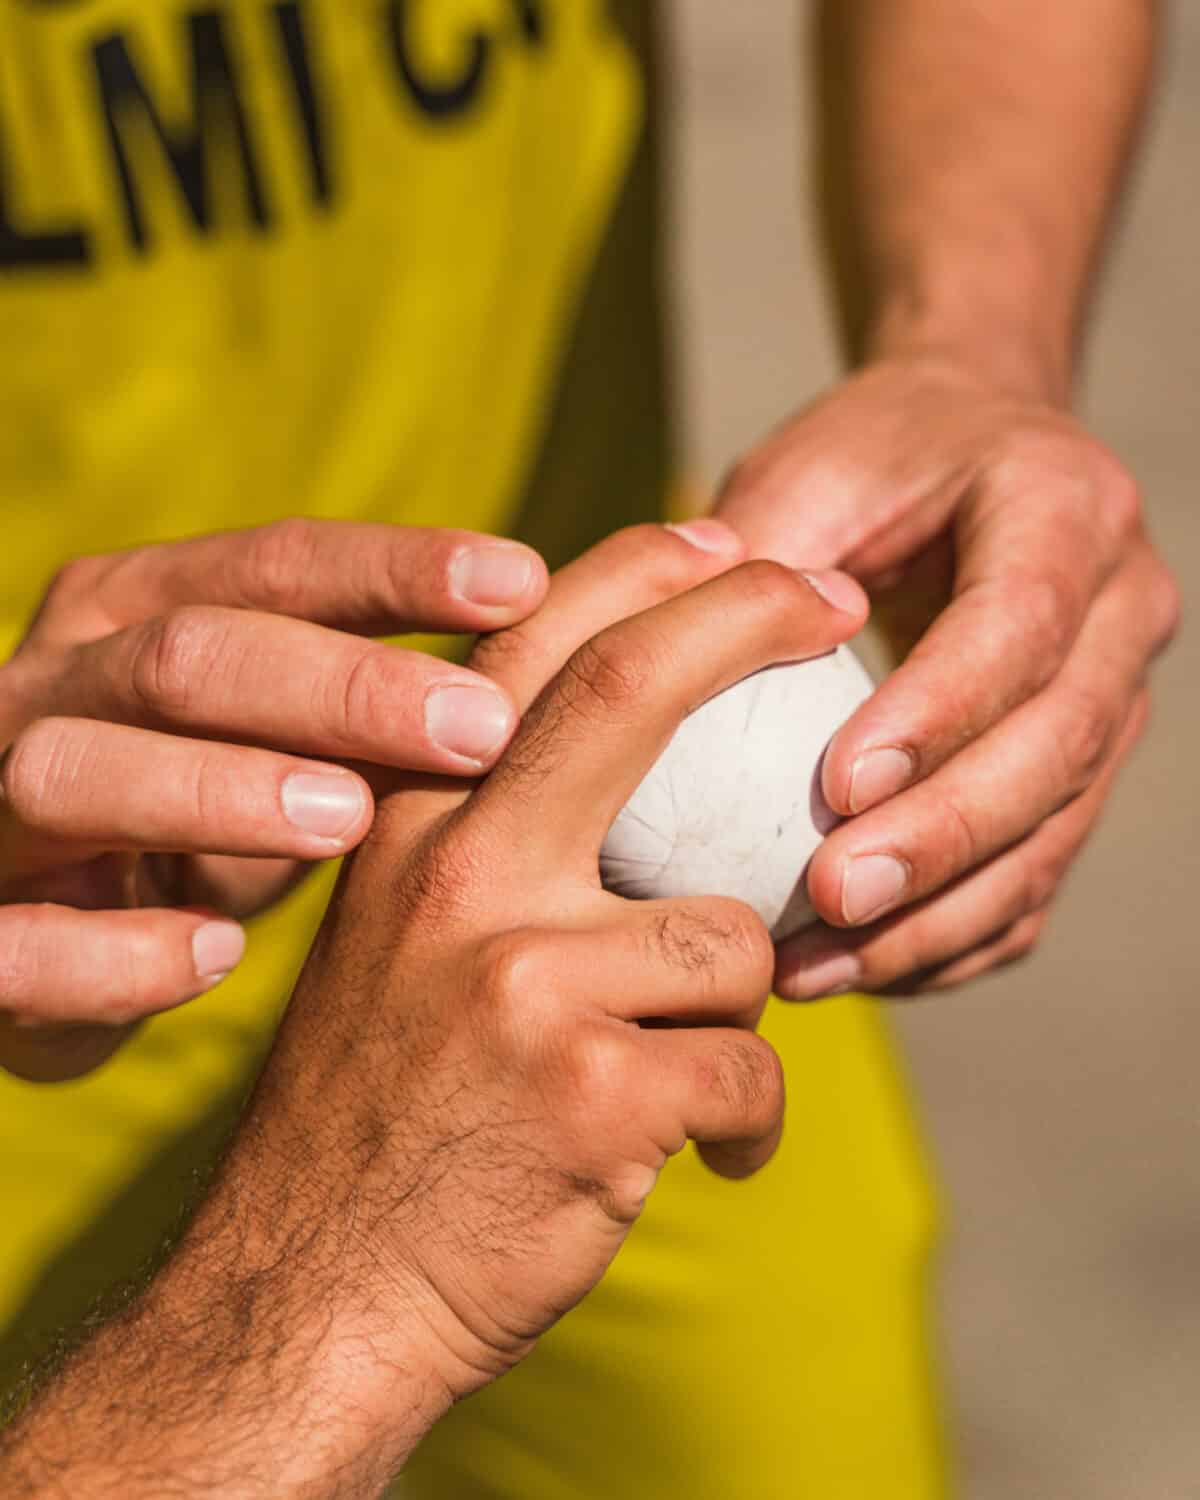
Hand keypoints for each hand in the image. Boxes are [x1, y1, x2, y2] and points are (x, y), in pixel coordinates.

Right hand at [0, 518, 546, 1079]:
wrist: (44, 936)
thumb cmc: (202, 815)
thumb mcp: (284, 739)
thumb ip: (378, 694)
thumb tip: (569, 641)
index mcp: (138, 611)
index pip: (273, 566)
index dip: (393, 568)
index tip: (522, 580)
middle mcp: (55, 686)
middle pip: (189, 656)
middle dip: (337, 686)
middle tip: (478, 729)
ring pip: (76, 772)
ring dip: (215, 792)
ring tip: (348, 822)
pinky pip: (16, 941)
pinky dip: (109, 950)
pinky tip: (213, 955)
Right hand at [232, 524, 865, 1441]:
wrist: (311, 1296)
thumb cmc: (375, 1117)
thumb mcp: (393, 946)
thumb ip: (488, 852)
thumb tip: (630, 783)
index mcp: (404, 832)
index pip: (523, 652)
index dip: (634, 571)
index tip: (723, 543)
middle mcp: (453, 877)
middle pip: (627, 688)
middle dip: (746, 616)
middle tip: (833, 599)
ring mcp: (522, 979)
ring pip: (731, 937)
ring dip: (739, 1009)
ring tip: (695, 1071)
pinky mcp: (593, 1091)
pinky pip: (750, 1069)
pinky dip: (750, 1117)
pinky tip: (712, 1150)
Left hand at [717, 354, 1179, 996]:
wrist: (968, 463)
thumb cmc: (873, 463)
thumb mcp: (809, 472)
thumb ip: (761, 555)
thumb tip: (675, 667)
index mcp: (1063, 506)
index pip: (1018, 624)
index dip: (939, 713)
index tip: (839, 787)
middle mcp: (1117, 609)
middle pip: (1054, 749)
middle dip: (942, 840)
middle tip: (829, 901)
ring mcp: (1113, 703)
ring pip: (1052, 836)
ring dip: (939, 917)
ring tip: (823, 967)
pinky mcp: (1079, 779)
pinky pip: (1034, 881)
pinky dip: (950, 938)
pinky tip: (857, 968)